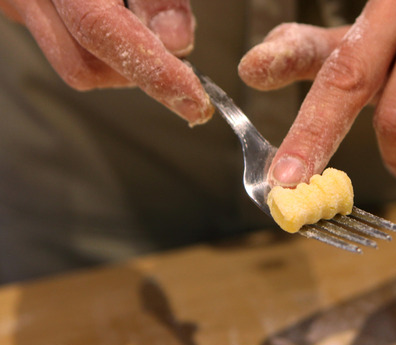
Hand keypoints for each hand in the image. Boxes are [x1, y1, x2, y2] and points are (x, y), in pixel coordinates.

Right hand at [0, 0, 211, 123]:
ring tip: (150, 25)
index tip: (195, 101)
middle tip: (185, 71)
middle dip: (141, 71)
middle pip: (85, 64)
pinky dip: (108, 44)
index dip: (152, 70)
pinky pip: (68, 43)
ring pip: (77, 65)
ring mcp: (15, 2)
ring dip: (124, 61)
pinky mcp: (21, 8)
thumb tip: (179, 43)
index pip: (99, 28)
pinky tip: (124, 14)